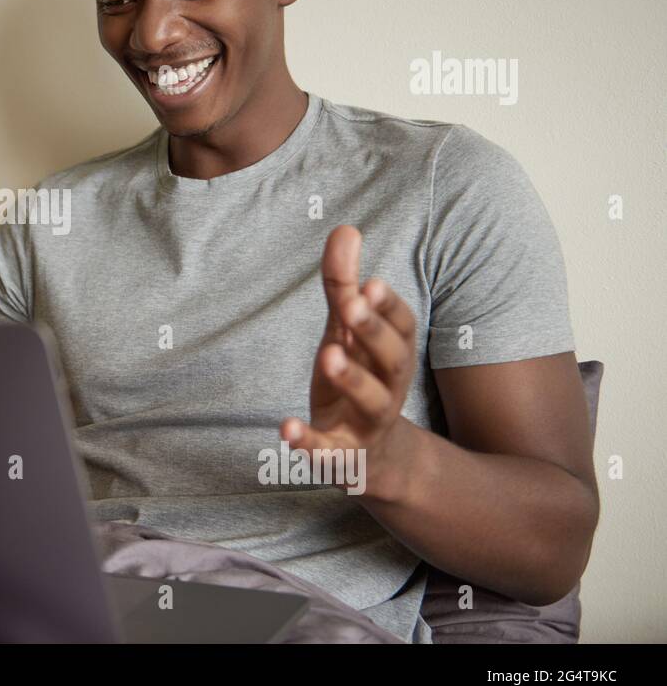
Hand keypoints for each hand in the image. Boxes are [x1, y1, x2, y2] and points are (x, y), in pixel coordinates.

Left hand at [281, 225, 417, 498]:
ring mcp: (369, 423)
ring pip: (372, 403)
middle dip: (373, 332)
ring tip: (327, 356)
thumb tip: (345, 228)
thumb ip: (343, 285)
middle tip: (350, 305)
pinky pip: (331, 452)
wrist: (375, 457)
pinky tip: (285, 430)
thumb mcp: (346, 332)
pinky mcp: (345, 455)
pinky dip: (310, 444)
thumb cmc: (360, 377)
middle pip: (392, 360)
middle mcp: (389, 386)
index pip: (401, 326)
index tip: (370, 284)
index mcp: (392, 353)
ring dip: (352, 380)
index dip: (388, 307)